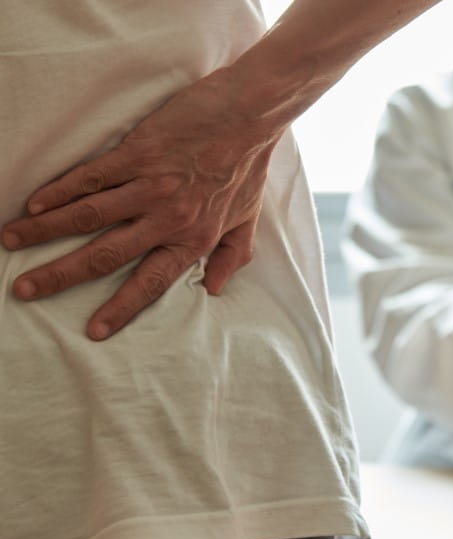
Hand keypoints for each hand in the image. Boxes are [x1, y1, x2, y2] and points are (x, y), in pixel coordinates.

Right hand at [1, 66, 277, 340]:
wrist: (250, 116)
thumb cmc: (248, 169)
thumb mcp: (248, 221)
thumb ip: (233, 257)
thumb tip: (215, 289)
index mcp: (194, 240)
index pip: (151, 284)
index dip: (121, 309)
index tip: (92, 331)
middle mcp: (168, 219)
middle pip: (106, 256)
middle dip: (61, 275)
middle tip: (24, 290)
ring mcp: (150, 186)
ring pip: (89, 215)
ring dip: (45, 230)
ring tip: (11, 241)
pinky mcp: (138, 153)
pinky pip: (92, 177)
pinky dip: (60, 190)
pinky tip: (34, 203)